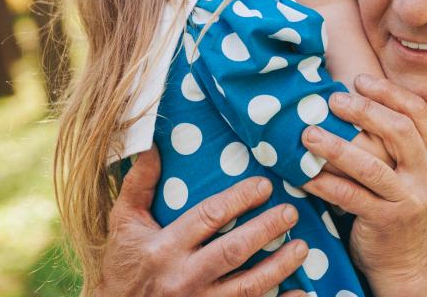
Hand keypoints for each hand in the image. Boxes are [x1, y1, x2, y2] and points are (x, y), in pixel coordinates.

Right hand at [95, 146, 309, 296]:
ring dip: (279, 267)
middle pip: (233, 251)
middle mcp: (182, 277)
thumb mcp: (123, 223)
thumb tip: (151, 144)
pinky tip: (302, 295)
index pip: (208, 217)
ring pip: (247, 287)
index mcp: (163, 248)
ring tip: (302, 248)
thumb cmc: (123, 264)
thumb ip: (138, 184)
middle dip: (266, 230)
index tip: (265, 185)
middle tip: (291, 213)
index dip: (239, 199)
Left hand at [301, 75, 426, 294]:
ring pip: (371, 166)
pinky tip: (304, 175)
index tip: (358, 79)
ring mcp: (410, 198)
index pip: (417, 111)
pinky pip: (350, 197)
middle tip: (332, 100)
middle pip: (399, 131)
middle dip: (363, 111)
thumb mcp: (406, 169)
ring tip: (308, 134)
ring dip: (336, 147)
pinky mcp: (388, 221)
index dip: (388, 92)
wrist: (404, 259)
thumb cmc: (394, 203)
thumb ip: (391, 139)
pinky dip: (324, 184)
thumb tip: (349, 94)